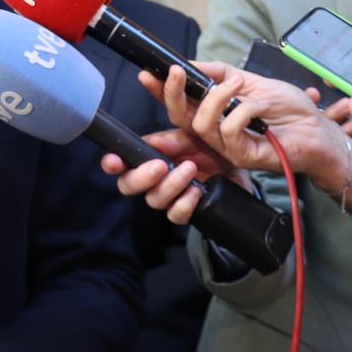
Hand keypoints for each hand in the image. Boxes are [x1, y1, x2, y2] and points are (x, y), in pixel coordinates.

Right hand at [102, 125, 250, 225]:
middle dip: (141, 177)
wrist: (239, 166)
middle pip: (129, 186)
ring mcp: (169, 198)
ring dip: (171, 185)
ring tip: (190, 169)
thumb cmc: (210, 148)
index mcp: (148, 159)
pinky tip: (197, 191)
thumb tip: (153, 143)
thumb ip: (172, 140)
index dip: (112, 164)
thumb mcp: (192, 136)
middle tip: (160, 166)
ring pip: (154, 200)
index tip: (114, 162)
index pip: (120, 164)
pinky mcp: (187, 211)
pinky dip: (185, 203)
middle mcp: (153, 180)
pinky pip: (176, 215)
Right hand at [137, 64, 348, 192]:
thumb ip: (219, 73)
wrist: (320, 128)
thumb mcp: (252, 81)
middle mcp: (217, 132)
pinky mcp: (243, 157)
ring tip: (239, 83)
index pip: (181, 105)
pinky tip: (257, 106)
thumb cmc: (290, 108)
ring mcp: (228, 147)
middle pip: (180, 118)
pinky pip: (227, 133)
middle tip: (175, 71)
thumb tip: (190, 64)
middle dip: (172, 94)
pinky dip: (241, 112)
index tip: (147, 73)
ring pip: (201, 124)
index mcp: (216, 114)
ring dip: (217, 97)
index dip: (161, 91)